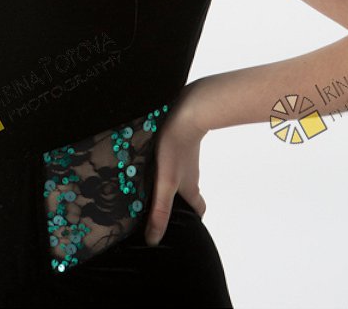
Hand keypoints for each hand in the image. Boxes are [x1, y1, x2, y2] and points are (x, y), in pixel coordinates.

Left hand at [144, 81, 207, 245]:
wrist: (187, 108)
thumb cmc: (176, 146)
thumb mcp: (165, 182)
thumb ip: (160, 209)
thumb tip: (154, 240)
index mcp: (190, 186)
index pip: (198, 209)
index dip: (194, 218)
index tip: (186, 227)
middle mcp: (190, 172)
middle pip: (189, 191)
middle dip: (180, 201)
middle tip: (162, 207)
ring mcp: (186, 154)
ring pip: (181, 173)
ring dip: (170, 181)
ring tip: (149, 184)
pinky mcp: (179, 138)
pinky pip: (174, 155)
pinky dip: (165, 162)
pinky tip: (149, 158)